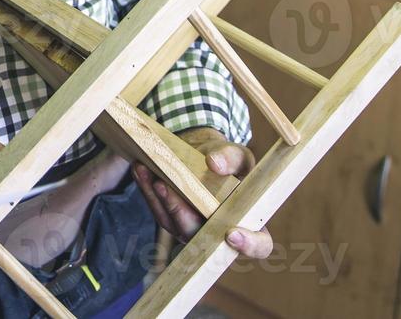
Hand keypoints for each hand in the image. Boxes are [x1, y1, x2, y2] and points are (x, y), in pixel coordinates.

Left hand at [132, 128, 272, 259]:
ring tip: (147, 172)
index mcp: (249, 222)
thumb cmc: (230, 161)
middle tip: (166, 186)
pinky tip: (141, 170)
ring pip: (173, 224)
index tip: (232, 234)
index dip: (248, 244)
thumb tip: (215, 164)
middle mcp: (221, 234)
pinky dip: (147, 190)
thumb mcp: (238, 154)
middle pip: (202, 236)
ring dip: (157, 198)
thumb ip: (232, 158)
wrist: (207, 157)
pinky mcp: (172, 220)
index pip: (259, 245)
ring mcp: (194, 231)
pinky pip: (158, 210)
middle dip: (181, 211)